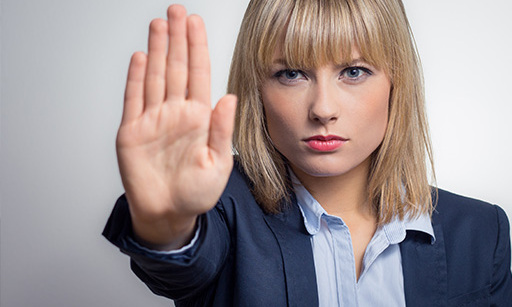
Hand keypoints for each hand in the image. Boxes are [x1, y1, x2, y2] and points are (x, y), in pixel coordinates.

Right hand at [115, 5, 236, 248]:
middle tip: (176, 10)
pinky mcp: (132, 132)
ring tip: (159, 25)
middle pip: (175, 68)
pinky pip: (133, 99)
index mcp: (199, 118)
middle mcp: (176, 113)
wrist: (168, 214)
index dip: (196, 47)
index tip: (196, 22)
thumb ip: (222, 130)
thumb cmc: (196, 193)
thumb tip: (230, 97)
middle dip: (177, 38)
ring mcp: (153, 120)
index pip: (198, 74)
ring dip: (156, 50)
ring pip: (154, 77)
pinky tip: (139, 57)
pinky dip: (135, 78)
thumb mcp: (218, 163)